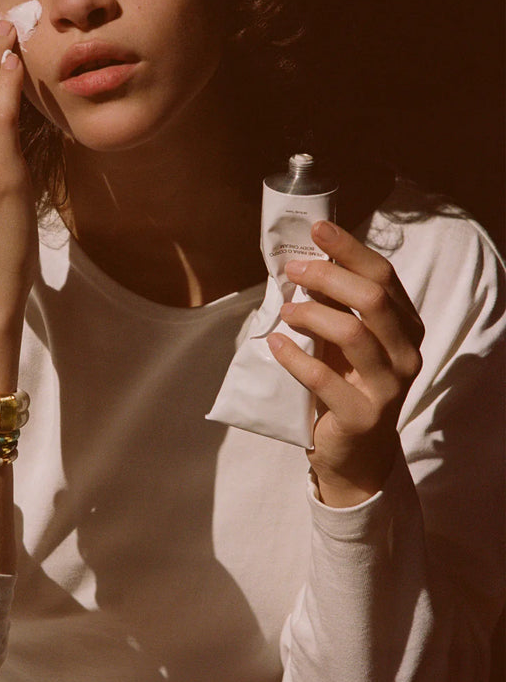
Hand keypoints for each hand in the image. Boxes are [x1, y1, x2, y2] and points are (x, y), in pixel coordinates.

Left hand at [268, 220, 424, 506]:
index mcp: (406, 326)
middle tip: (293, 269)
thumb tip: (302, 259)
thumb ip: (335, 304)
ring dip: (311, 313)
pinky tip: (275, 344)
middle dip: (328, 276)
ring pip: (352, 334)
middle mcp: (406, 354)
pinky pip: (324, 379)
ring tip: (286, 309)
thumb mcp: (346, 339)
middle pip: (372, 299)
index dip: (349, 249)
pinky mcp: (363, 416)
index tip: (316, 229)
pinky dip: (294, 357)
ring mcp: (389, 387)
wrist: (355, 452)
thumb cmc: (346, 382)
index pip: (383, 275)